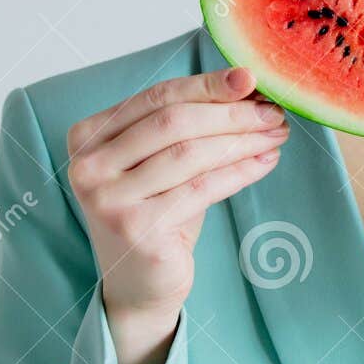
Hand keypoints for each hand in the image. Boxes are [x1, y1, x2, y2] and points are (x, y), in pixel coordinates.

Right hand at [67, 66, 288, 326]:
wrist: (139, 285)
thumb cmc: (155, 213)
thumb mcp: (161, 163)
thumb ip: (187, 125)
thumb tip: (245, 84)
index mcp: (88, 137)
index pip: (156, 97)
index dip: (207, 85)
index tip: (250, 79)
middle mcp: (88, 166)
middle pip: (173, 122)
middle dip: (231, 114)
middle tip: (273, 112)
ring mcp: (108, 199)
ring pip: (190, 154)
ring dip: (242, 141)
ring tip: (276, 134)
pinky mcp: (137, 229)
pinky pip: (202, 189)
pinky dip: (240, 171)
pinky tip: (265, 162)